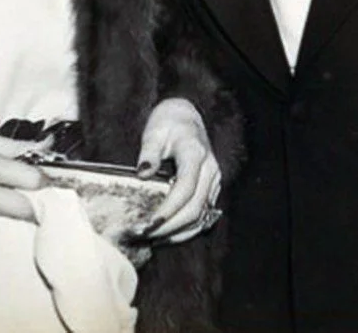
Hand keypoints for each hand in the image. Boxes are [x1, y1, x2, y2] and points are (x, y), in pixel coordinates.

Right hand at [0, 132, 46, 252]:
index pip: (30, 179)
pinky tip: (1, 232)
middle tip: (43, 209)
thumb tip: (45, 147)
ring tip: (22, 221)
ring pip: (5, 228)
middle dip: (37, 209)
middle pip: (21, 208)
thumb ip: (12, 145)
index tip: (50, 188)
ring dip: (18, 226)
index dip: (45, 185)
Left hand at [136, 98, 220, 242]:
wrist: (185, 119)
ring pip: (201, 215)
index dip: (168, 210)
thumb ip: (149, 152)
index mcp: (196, 154)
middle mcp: (210, 169)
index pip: (185, 189)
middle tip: (144, 235)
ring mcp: (214, 180)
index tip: (148, 224)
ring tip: (153, 239)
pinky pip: (203, 215)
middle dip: (170, 227)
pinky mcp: (212, 188)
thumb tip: (143, 173)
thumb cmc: (167, 124)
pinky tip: (167, 235)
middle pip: (195, 207)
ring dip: (178, 232)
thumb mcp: (154, 132)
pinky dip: (186, 229)